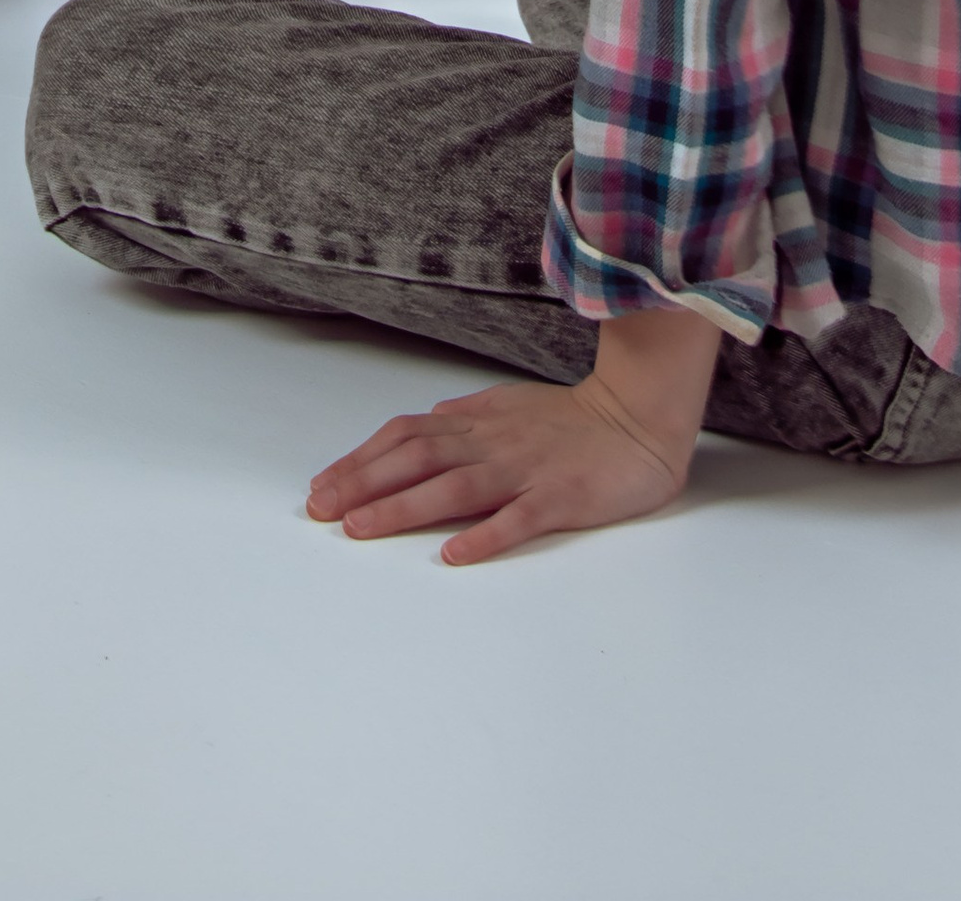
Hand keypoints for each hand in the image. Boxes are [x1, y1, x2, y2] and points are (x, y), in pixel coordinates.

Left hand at [307, 353, 704, 565]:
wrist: (639, 417)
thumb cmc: (574, 420)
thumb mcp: (510, 406)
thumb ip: (466, 417)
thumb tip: (425, 423)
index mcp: (479, 423)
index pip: (406, 437)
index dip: (362, 460)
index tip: (323, 485)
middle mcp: (492, 443)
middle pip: (418, 459)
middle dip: (364, 484)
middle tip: (320, 510)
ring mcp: (525, 470)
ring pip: (455, 488)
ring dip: (404, 507)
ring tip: (362, 528)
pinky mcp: (560, 498)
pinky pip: (518, 518)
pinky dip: (485, 536)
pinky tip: (455, 555)